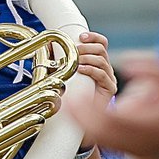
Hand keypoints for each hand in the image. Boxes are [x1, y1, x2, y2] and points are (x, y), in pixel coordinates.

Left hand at [72, 31, 116, 151]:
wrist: (81, 122)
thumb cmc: (72, 97)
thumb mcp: (64, 74)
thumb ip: (60, 61)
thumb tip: (47, 45)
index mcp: (98, 63)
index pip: (102, 44)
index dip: (93, 37)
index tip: (81, 36)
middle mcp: (106, 69)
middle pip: (102, 49)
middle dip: (87, 47)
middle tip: (75, 49)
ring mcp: (109, 79)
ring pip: (102, 60)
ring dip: (87, 58)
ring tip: (76, 61)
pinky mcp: (110, 90)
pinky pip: (102, 75)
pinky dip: (91, 70)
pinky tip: (81, 70)